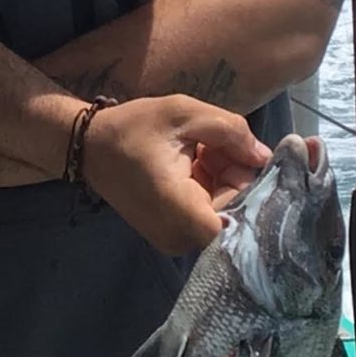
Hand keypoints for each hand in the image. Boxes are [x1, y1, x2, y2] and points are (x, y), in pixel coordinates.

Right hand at [81, 96, 267, 253]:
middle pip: (236, 214)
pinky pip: (208, 217)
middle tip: (219, 144)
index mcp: (180, 210)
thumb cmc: (133, 128)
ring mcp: (176, 242)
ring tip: (203, 150)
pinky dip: (212, 190)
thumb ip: (232, 132)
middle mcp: (179, 237)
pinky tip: (197, 163)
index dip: (256, 189)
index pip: (242, 219)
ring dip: (225, 181)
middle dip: (238, 177)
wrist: (90, 147)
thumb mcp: (185, 114)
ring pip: (224, 214)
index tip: (252, 158)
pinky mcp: (173, 238)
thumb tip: (264, 157)